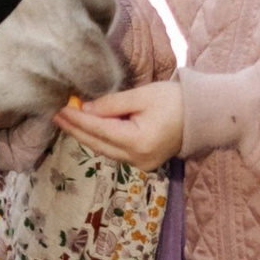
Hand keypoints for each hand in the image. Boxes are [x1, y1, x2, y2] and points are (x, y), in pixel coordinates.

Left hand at [57, 80, 185, 170]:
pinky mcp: (143, 162)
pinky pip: (114, 151)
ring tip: (67, 120)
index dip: (77, 120)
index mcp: (138, 141)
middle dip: (75, 129)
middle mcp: (137, 158)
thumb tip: (85, 109)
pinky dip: (100, 140)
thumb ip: (112, 104)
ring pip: (104, 150)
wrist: (203, 117)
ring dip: (85, 135)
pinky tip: (88, 129)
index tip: (59, 109)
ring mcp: (140, 164)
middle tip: (56, 115)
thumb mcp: (142, 96)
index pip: (99, 130)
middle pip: (97, 144)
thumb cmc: (175, 101)